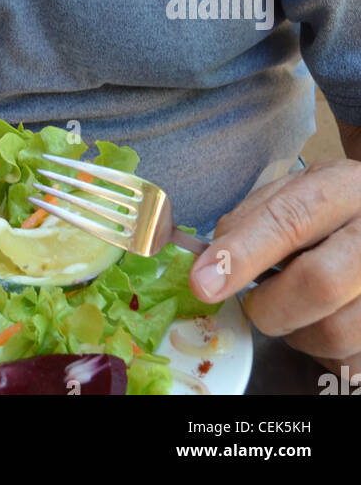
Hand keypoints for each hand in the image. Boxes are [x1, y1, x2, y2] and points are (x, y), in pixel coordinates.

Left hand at [189, 159, 360, 376]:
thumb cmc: (328, 209)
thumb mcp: (294, 192)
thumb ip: (252, 219)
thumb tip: (211, 263)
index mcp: (343, 188)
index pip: (290, 220)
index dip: (242, 254)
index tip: (203, 283)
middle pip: (320, 283)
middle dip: (268, 305)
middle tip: (253, 303)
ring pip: (334, 332)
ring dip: (297, 331)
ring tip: (295, 306)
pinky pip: (348, 361)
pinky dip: (322, 351)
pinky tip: (321, 321)